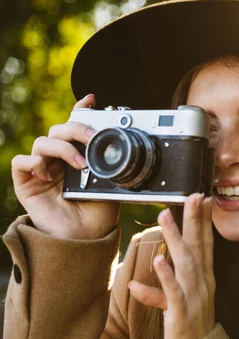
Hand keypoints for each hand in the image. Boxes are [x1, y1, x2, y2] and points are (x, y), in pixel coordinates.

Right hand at [11, 94, 119, 239]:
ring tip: (80, 164)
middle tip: (92, 136)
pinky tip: (48, 174)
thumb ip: (110, 165)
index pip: (75, 129)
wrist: (86, 239)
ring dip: (62, 148)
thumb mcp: (111, 185)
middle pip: (58, 130)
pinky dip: (34, 163)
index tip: (91, 99)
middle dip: (76, 128)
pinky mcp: (26, 184)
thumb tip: (117, 147)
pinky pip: (21, 163)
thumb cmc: (98, 214)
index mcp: (78, 157)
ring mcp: (42, 171)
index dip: (80, 111)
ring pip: (42, 142)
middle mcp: (59, 161)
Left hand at [128, 193, 215, 338]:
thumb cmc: (188, 329)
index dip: (204, 222)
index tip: (204, 198)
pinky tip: (158, 259)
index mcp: (205, 280)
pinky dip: (166, 276)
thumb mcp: (179, 304)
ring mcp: (194, 300)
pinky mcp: (181, 315)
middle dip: (195, 220)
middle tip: (193, 195)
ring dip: (176, 239)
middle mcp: (203, 286)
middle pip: (198, 248)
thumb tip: (140, 279)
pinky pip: (173, 293)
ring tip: (165, 217)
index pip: (205, 246)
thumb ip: (162, 289)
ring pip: (186, 264)